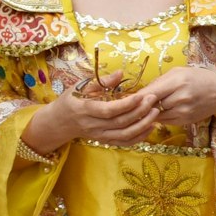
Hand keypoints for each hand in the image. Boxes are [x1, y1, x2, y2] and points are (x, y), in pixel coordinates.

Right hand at [27, 71, 159, 149]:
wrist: (60, 121)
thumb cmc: (72, 99)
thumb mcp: (81, 85)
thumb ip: (101, 81)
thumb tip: (120, 73)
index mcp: (84, 109)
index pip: (108, 110)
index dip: (126, 104)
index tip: (141, 95)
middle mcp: (92, 125)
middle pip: (120, 122)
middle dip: (140, 111)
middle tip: (153, 99)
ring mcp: (99, 135)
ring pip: (124, 135)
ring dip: (143, 125)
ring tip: (155, 112)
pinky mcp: (104, 141)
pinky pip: (124, 143)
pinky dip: (139, 137)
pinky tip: (150, 127)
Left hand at [133, 67, 215, 127]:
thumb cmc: (198, 78)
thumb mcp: (179, 72)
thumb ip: (158, 82)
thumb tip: (138, 94)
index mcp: (177, 82)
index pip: (148, 93)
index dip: (133, 98)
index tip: (122, 100)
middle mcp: (180, 98)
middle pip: (150, 106)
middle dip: (140, 106)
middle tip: (129, 106)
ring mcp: (183, 112)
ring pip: (155, 115)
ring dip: (149, 113)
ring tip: (147, 106)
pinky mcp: (185, 121)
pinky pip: (164, 121)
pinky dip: (159, 117)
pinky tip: (161, 110)